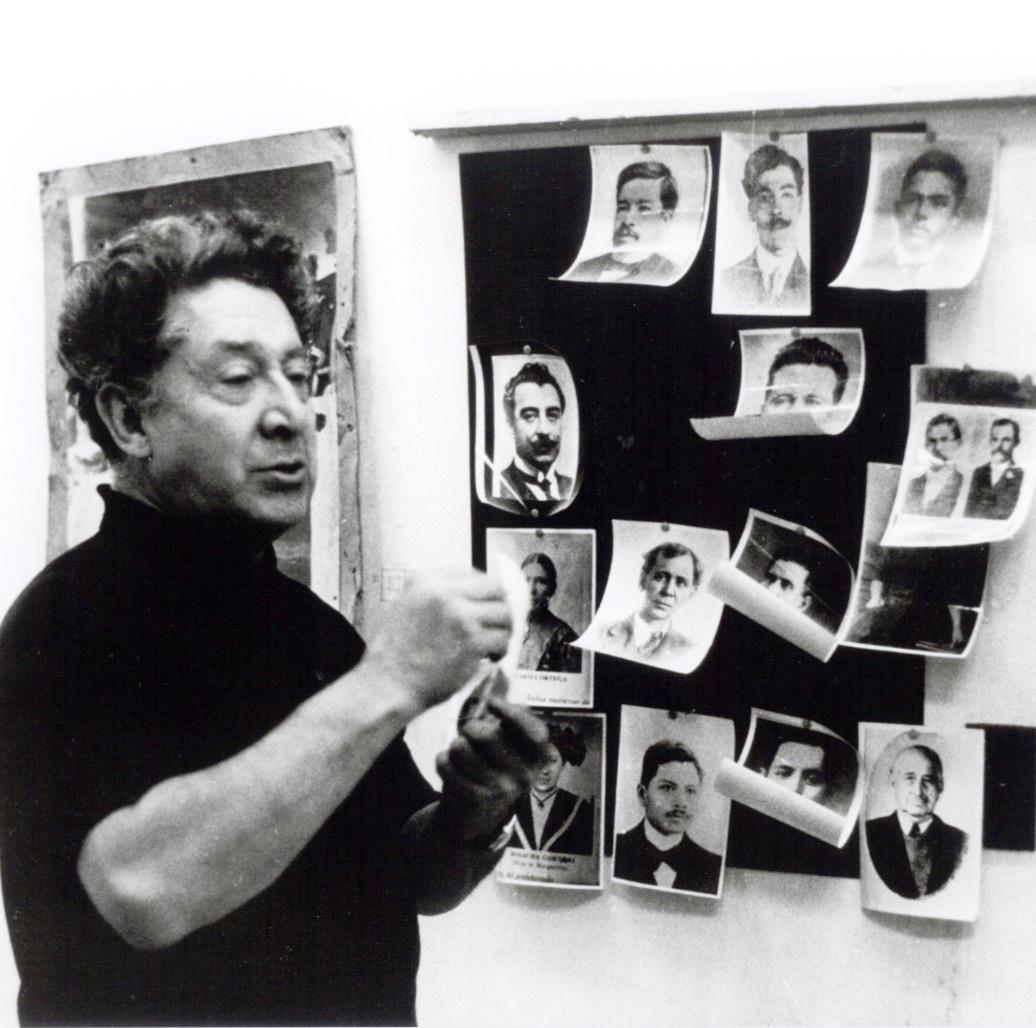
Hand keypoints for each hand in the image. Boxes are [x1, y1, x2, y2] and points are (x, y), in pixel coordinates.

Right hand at [364, 570, 511, 713]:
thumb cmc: (392, 652)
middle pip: (495, 589)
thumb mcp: (403, 606)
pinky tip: (488, 657)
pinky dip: (500, 650)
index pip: (474, 574)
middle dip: (499, 607)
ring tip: (491, 643)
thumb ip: (432, 594)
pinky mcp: (472, 642)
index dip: (485, 591)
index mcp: (426, 581)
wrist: (387, 684)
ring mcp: (460, 617)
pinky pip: (502, 640)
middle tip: (496, 623)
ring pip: (504, 615)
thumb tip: (467, 593)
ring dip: (502, 630)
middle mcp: (444, 593)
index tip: (488, 603)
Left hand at [436, 697, 549, 842]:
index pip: (536, 733)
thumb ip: (508, 721)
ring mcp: (500, 790)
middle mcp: (524, 776)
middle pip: (489, 734)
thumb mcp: (509, 749)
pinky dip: (442, 760)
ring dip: (454, 745)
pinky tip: (450, 768)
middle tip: (468, 733)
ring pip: (462, 747)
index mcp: (537, 759)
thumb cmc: (492, 769)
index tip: (493, 702)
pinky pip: (446, 763)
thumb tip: (495, 687)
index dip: (513, 714)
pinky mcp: (475, 800)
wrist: (475, 819)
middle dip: (471, 727)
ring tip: (460, 754)